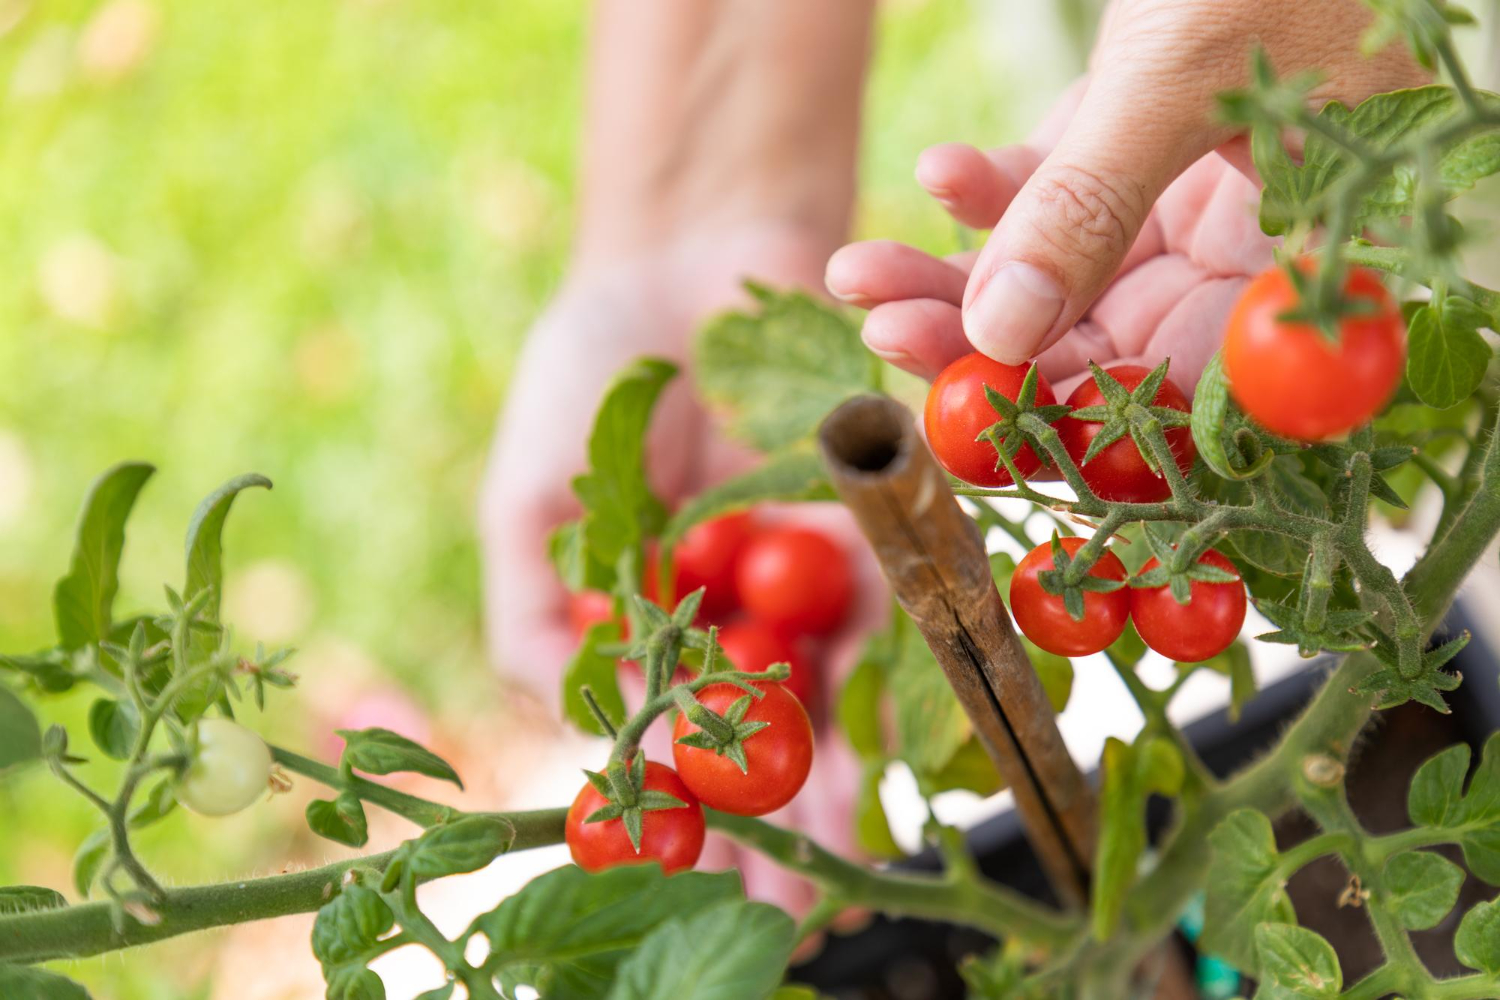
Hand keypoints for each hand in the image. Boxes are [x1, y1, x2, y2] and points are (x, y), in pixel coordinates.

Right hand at [478, 223, 885, 912]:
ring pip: (825, 705)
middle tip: (776, 913)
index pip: (663, 741)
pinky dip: (881, 694)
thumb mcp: (530, 501)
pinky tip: (873, 766)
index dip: (673, 818)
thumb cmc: (587, 376)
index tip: (679, 884)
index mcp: (653, 623)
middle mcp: (737, 618)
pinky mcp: (881, 528)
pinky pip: (888, 622)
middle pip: (752, 744)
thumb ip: (532, 614)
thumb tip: (567, 724)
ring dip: (828, 794)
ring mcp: (812, 580)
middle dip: (764, 834)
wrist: (687, 259)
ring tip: (827, 875)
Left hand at [827, 0, 1426, 393]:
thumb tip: (1005, 335)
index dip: (1070, 416)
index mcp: (1307, 261)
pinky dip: (987, 189)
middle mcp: (1247, 249)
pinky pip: (1046, 191)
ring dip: (953, 274)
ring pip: (1054, 273)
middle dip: (981, 343)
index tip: (966, 413)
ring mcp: (1187, 197)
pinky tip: (937, 170)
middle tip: (884, 334)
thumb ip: (1098, 203)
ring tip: (860, 270)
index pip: (1185, 388)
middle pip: (1100, 341)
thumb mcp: (1185, 74)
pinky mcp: (1136, 139)